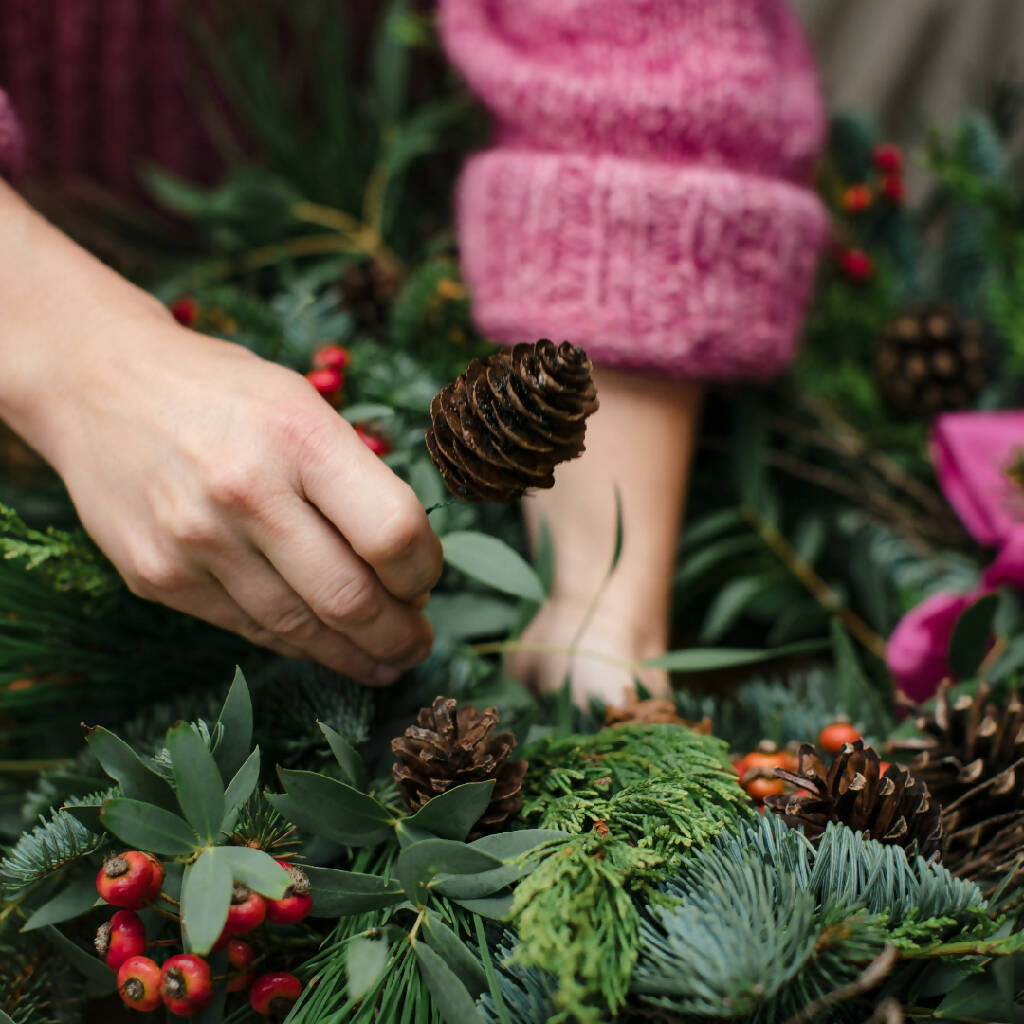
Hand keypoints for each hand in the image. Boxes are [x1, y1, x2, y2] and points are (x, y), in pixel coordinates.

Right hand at [59, 319, 441, 683]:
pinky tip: (322, 645)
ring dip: (354, 655)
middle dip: (400, 636)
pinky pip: (247, 628)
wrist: (96, 382)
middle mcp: (244, 491)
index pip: (392, 532)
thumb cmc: (221, 391)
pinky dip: (295, 642)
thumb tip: (403, 565)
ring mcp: (193, 541)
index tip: (426, 579)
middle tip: (418, 645)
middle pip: (349, 598)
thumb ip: (353, 478)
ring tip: (385, 661)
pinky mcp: (156, 577)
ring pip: (298, 629)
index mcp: (298, 436)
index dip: (424, 570)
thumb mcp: (302, 403)